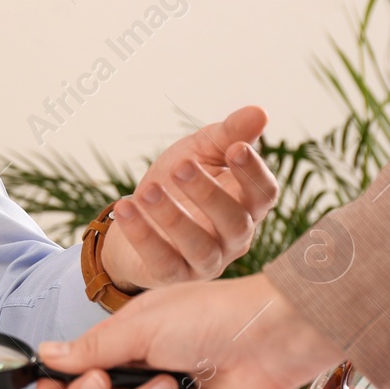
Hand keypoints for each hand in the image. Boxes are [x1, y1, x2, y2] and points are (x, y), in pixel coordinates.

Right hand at [31, 274, 341, 388]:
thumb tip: (46, 354)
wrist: (270, 337)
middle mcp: (140, 363)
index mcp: (124, 335)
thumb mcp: (140, 326)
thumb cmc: (207, 316)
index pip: (78, 361)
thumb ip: (93, 347)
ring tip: (171, 384)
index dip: (58, 379)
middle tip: (103, 383)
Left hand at [101, 106, 279, 291]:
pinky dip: (143, 235)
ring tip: (148, 191)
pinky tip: (125, 207)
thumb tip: (259, 112)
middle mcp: (234, 237)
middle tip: (181, 166)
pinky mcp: (173, 276)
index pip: (264, 193)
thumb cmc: (176, 183)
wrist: (135, 216)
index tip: (235, 148)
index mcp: (246, 205)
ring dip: (174, 218)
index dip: (253, 172)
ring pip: (200, 247)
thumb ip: (227, 135)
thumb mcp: (199, 153)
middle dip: (209, 193)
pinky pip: (162, 261)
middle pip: (234, 221)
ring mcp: (206, 261)